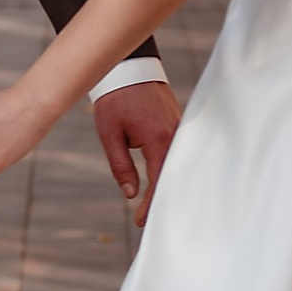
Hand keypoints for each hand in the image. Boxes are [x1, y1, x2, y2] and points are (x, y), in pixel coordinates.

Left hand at [94, 78, 179, 222]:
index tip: (140, 221)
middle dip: (164, 202)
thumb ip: (121, 166)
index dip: (150, 205)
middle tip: (153, 222)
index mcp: (158, 138)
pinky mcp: (180, 126)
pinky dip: (173, 171)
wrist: (130, 68)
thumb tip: (130, 194)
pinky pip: (180, 154)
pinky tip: (168, 185)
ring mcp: (181, 130)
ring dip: (170, 187)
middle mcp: (175, 136)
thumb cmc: (116, 99)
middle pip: (174, 178)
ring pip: (179, 167)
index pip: (158, 181)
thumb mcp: (110, 134)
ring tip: (162, 209)